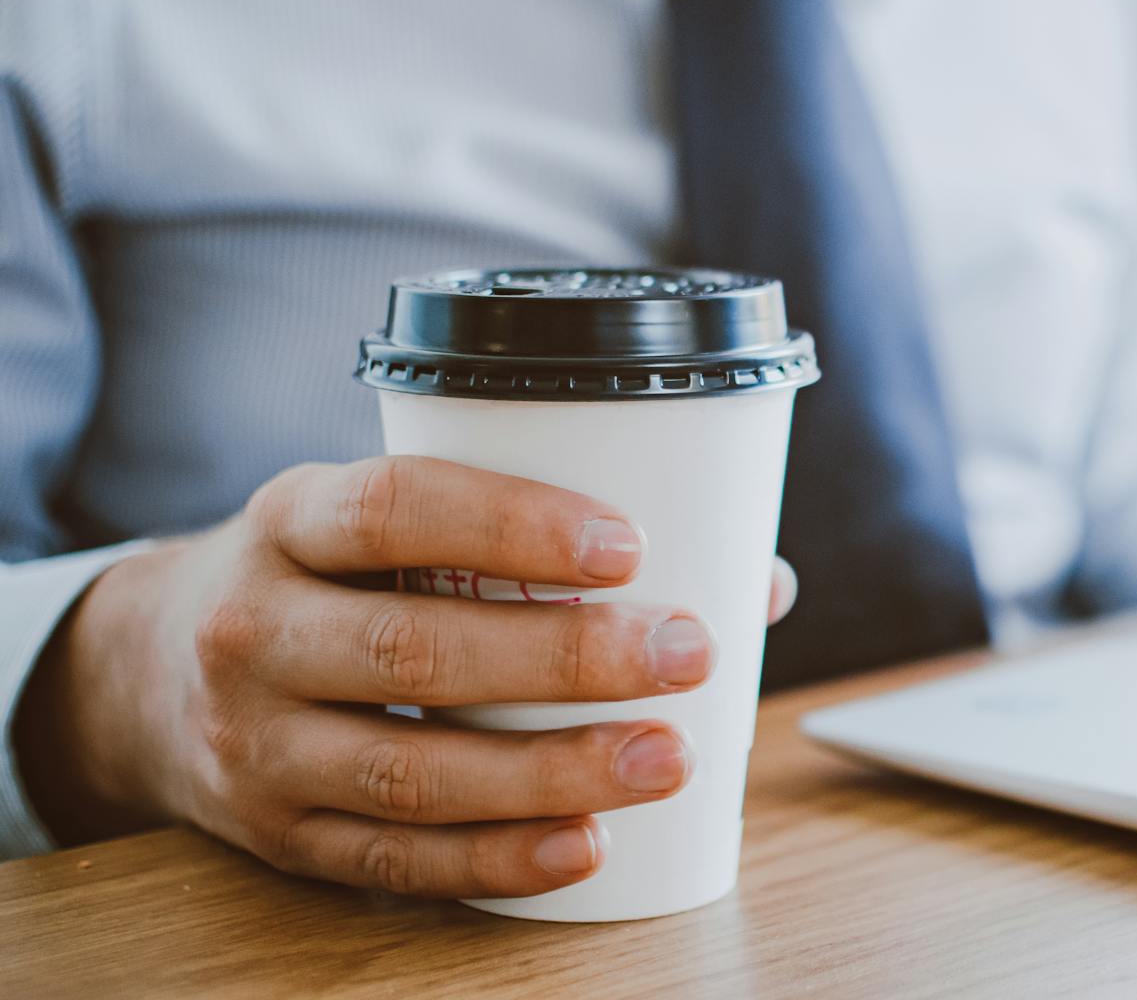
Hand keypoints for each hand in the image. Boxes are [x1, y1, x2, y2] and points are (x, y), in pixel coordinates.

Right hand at [15, 455, 798, 898]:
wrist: (148, 672)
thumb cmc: (330, 575)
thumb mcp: (390, 522)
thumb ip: (541, 534)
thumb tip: (752, 578)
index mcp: (291, 519)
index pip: (396, 509)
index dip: (512, 523)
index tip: (626, 545)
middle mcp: (254, 629)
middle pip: (414, 649)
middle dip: (566, 659)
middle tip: (686, 654)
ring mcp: (256, 745)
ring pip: (412, 771)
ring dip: (551, 773)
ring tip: (666, 759)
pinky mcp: (278, 837)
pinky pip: (394, 862)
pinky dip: (497, 861)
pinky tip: (585, 845)